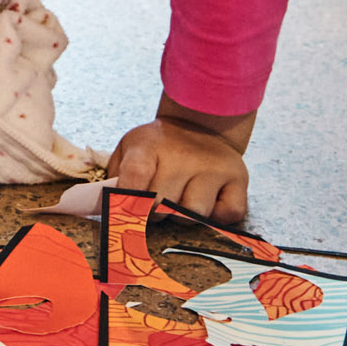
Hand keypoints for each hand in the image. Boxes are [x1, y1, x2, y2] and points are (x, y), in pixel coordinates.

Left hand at [111, 116, 250, 222]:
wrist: (200, 126)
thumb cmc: (159, 146)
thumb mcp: (130, 149)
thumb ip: (117, 176)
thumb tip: (108, 208)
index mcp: (150, 145)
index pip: (136, 174)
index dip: (127, 199)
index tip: (123, 212)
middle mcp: (184, 155)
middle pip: (163, 202)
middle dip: (153, 214)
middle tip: (152, 209)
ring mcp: (213, 167)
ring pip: (194, 213)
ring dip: (182, 219)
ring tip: (178, 205)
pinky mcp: (238, 180)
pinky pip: (227, 214)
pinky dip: (215, 218)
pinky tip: (206, 204)